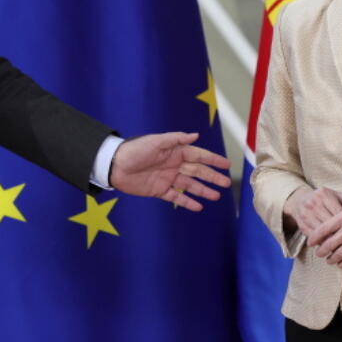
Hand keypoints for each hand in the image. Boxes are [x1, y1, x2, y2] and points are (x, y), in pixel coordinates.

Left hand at [109, 132, 230, 211]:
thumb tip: (195, 135)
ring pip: (190, 185)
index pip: (199, 156)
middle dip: (212, 177)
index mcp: (175, 152)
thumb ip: (175, 139)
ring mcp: (167, 178)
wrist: (114, 166)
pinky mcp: (159, 190)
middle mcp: (173, 165)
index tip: (226, 165)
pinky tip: (198, 206)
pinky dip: (187, 202)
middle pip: (198, 172)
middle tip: (226, 183)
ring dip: (203, 190)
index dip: (213, 160)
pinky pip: (176, 197)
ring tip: (217, 196)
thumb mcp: (155, 141)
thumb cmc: (134, 150)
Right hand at [283, 187, 341, 243]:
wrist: (299, 200)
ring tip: (341, 245)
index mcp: (324, 194)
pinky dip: (322, 242)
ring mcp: (306, 214)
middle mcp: (313, 203)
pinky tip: (329, 244)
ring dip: (331, 240)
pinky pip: (314, 237)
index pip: (338, 212)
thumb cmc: (324, 200)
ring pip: (322, 232)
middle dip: (340, 233)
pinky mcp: (301, 225)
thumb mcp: (336, 195)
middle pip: (330, 223)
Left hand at [311, 200, 341, 269]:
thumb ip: (338, 218)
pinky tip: (341, 263)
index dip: (313, 238)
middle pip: (328, 244)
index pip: (322, 229)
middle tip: (318, 253)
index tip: (310, 243)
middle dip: (321, 251)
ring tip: (328, 260)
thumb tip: (324, 229)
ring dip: (331, 259)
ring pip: (339, 254)